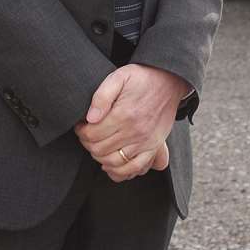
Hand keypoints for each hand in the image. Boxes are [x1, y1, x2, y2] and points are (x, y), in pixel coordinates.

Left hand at [73, 64, 187, 180]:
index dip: (81, 132)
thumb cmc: (141, 78)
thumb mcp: (119, 76)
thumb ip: (102, 96)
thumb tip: (90, 118)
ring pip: (114, 163)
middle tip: (87, 135)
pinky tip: (111, 164)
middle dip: (88, 144)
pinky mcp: (153, 147)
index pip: (92, 134)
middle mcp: (135, 132)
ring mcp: (145, 142)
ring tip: (97, 146)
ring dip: (100, 158)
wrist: (168, 81)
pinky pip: (135, 168)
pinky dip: (120, 172)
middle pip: (100, 150)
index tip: (81, 126)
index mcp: (123, 115)